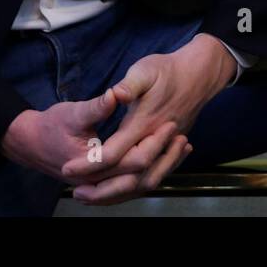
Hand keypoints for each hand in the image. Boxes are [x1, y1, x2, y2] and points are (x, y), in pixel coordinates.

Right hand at [0, 89, 188, 191]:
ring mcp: (101, 185)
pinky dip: (152, 170)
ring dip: (162, 167)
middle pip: (141, 178)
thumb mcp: (73, 112)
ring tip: (182, 147)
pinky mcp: (105, 181)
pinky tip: (166, 156)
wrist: (29, 142)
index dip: (154, 143)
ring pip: (139, 185)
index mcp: (92, 165)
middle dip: (164, 159)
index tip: (170, 123)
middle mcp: (99, 181)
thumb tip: (116, 93)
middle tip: (182, 137)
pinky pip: (133, 182)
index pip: (132, 161)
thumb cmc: (50, 125)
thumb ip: (97, 106)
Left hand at [61, 34, 234, 203]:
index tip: (67, 168)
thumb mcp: (145, 70)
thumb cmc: (168, 70)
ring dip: (117, 193)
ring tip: (92, 196)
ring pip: (142, 181)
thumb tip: (114, 94)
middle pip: (128, 176)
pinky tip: (118, 188)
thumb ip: (130, 85)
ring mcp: (164, 147)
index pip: (114, 152)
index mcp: (143, 123)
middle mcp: (154, 140)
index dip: (90, 162)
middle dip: (101, 189)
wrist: (199, 75)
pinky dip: (133, 186)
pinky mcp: (169, 149)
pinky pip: (152, 176)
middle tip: (75, 192)